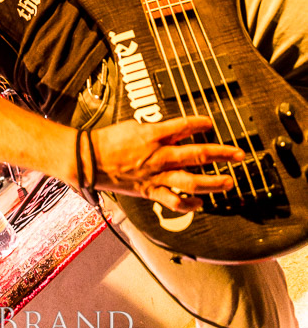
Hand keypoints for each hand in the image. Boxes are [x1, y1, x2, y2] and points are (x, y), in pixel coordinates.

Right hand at [90, 115, 244, 212]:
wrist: (89, 159)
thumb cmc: (108, 140)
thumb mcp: (134, 126)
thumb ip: (155, 130)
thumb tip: (172, 132)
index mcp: (154, 135)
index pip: (185, 126)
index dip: (201, 123)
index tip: (211, 123)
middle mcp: (160, 156)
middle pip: (198, 154)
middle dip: (221, 154)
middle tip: (238, 155)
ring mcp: (157, 175)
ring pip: (192, 181)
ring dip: (213, 183)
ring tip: (228, 182)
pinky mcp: (150, 191)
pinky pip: (173, 201)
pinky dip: (188, 204)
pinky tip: (199, 203)